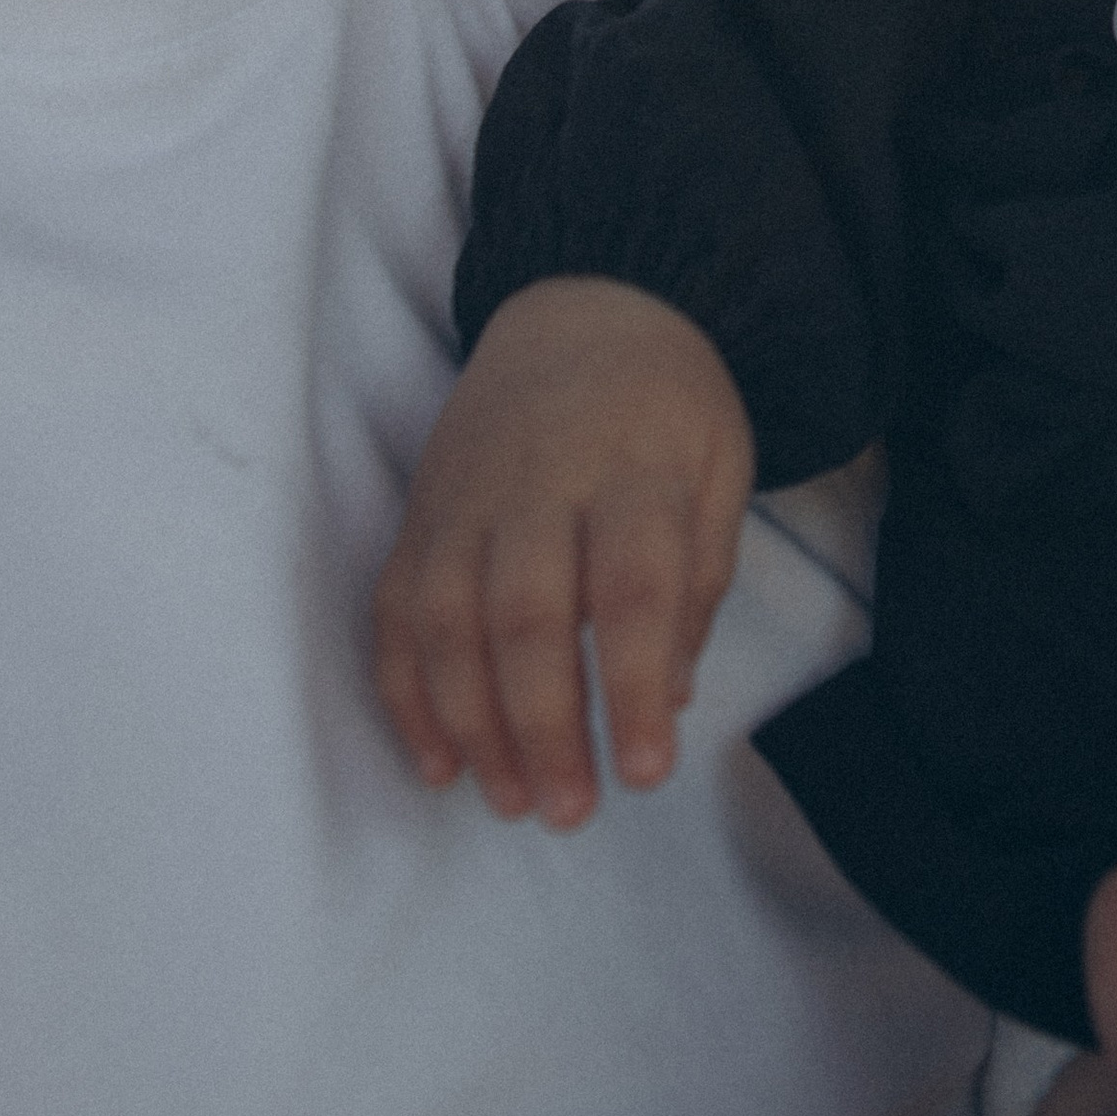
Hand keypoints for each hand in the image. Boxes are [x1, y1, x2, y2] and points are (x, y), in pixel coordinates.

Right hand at [373, 277, 752, 828]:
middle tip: (569, 812)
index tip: (646, 774)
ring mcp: (466, 496)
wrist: (583, 303)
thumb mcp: (720, 466)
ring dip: (472, 724)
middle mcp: (540, 480)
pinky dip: (406, 693)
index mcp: (633, 467)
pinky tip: (439, 762)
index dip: (633, 684)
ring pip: (448, 619)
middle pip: (526, 611)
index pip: (632, 585)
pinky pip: (396, 609)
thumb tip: (668, 696)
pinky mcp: (421, 512)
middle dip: (543, 724)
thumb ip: (699, 579)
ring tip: (512, 801)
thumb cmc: (666, 404)